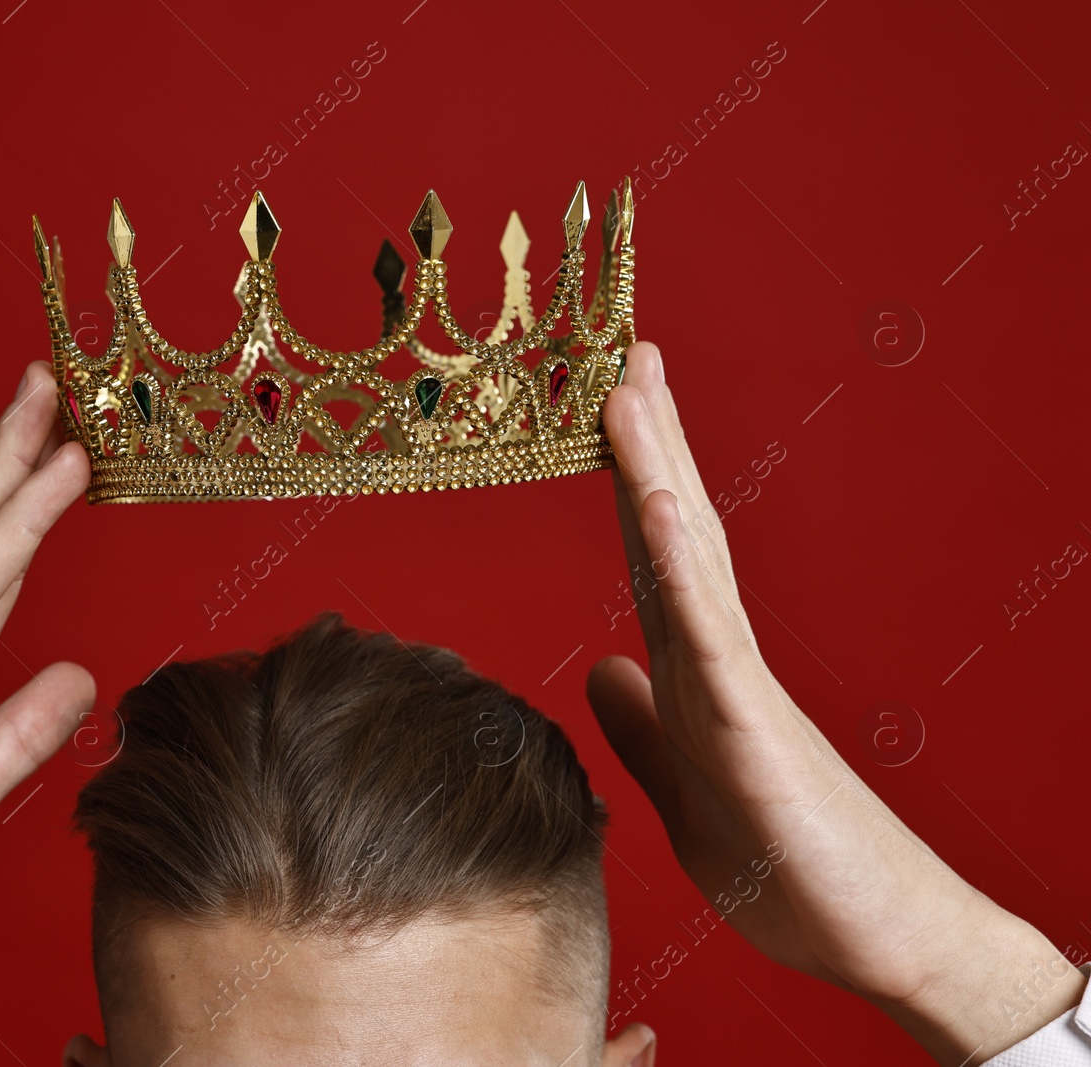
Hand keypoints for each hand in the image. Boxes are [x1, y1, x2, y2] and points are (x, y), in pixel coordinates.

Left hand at [585, 341, 1082, 1064]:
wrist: (880, 939)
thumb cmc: (794, 868)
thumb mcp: (686, 786)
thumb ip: (645, 727)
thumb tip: (606, 668)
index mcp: (697, 674)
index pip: (656, 559)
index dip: (629, 484)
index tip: (609, 409)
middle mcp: (721, 661)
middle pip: (677, 532)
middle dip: (648, 441)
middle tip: (627, 350)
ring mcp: (742, 686)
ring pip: (690, 560)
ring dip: (655, 471)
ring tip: (629, 386)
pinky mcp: (755, 730)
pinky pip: (709, 635)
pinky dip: (679, 566)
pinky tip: (657, 505)